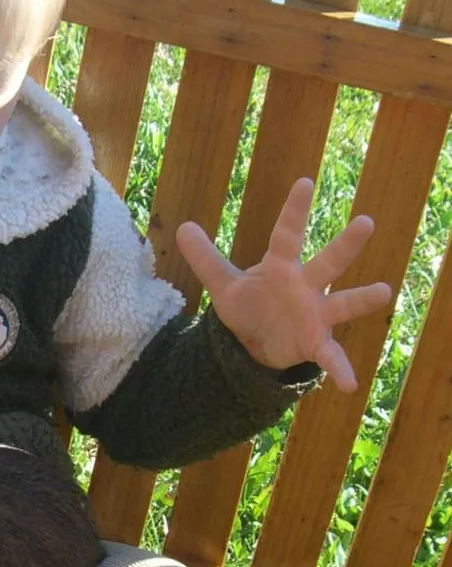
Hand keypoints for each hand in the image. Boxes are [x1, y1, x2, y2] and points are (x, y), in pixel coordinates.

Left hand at [175, 176, 391, 391]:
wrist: (257, 344)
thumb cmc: (249, 306)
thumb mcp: (223, 285)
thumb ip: (205, 258)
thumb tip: (182, 227)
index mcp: (281, 268)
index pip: (286, 235)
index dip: (293, 210)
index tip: (304, 182)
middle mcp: (305, 286)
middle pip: (327, 262)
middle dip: (346, 244)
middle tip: (365, 221)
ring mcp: (315, 314)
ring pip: (342, 304)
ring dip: (362, 299)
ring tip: (383, 291)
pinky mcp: (316, 342)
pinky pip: (331, 357)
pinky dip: (341, 369)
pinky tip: (351, 384)